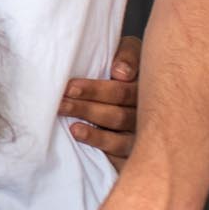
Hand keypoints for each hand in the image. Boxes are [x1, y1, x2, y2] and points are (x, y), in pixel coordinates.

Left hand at [57, 35, 142, 163]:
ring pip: (119, 140)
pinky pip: (120, 157)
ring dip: (93, 133)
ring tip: (72, 128)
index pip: (121, 92)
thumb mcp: (131, 52)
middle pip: (117, 116)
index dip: (95, 90)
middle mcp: (147, 116)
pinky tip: (86, 143)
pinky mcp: (132, 154)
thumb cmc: (126, 67)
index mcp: (146, 90)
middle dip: (86, 109)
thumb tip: (121, 72)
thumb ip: (128, 55)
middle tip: (61, 105)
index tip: (70, 88)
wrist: (137, 91)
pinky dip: (103, 150)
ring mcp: (142, 138)